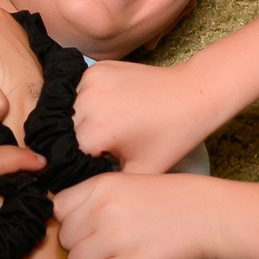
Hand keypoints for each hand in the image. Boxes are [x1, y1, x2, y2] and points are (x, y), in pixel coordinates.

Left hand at [54, 171, 231, 258]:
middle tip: (105, 249)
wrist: (213, 216)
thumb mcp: (130, 182)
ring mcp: (116, 237)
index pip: (57, 209)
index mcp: (101, 184)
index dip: (70, 222)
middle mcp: (103, 209)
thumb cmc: (175, 199)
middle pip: (65, 239)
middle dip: (81, 247)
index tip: (86, 230)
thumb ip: (97, 197)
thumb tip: (67, 220)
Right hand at [74, 59, 223, 173]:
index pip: (66, 157)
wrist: (193, 93)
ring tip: (106, 130)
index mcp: (97, 131)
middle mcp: (87, 101)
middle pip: (64, 133)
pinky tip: (109, 111)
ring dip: (79, 123)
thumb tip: (78, 190)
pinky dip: (87, 104)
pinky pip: (78, 92)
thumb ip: (104, 183)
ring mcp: (90, 80)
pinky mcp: (96, 68)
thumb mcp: (141, 172)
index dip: (76, 167)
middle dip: (77, 145)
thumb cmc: (171, 136)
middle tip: (102, 150)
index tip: (92, 169)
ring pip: (68, 111)